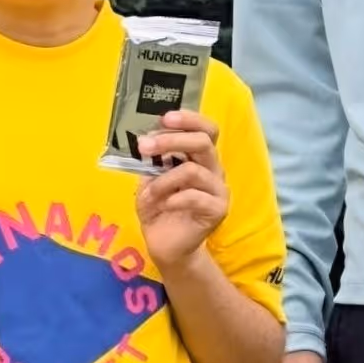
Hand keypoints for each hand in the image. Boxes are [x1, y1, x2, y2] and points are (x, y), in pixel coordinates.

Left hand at [133, 109, 229, 276]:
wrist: (166, 244)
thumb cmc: (159, 208)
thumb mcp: (149, 180)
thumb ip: (152, 160)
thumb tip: (145, 137)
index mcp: (200, 158)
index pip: (206, 130)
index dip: (189, 120)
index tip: (165, 117)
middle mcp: (213, 169)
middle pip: (203, 142)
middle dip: (171, 140)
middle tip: (144, 146)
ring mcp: (218, 189)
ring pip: (193, 170)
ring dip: (163, 180)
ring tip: (149, 193)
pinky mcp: (218, 210)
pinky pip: (194, 196)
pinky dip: (171, 199)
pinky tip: (163, 206)